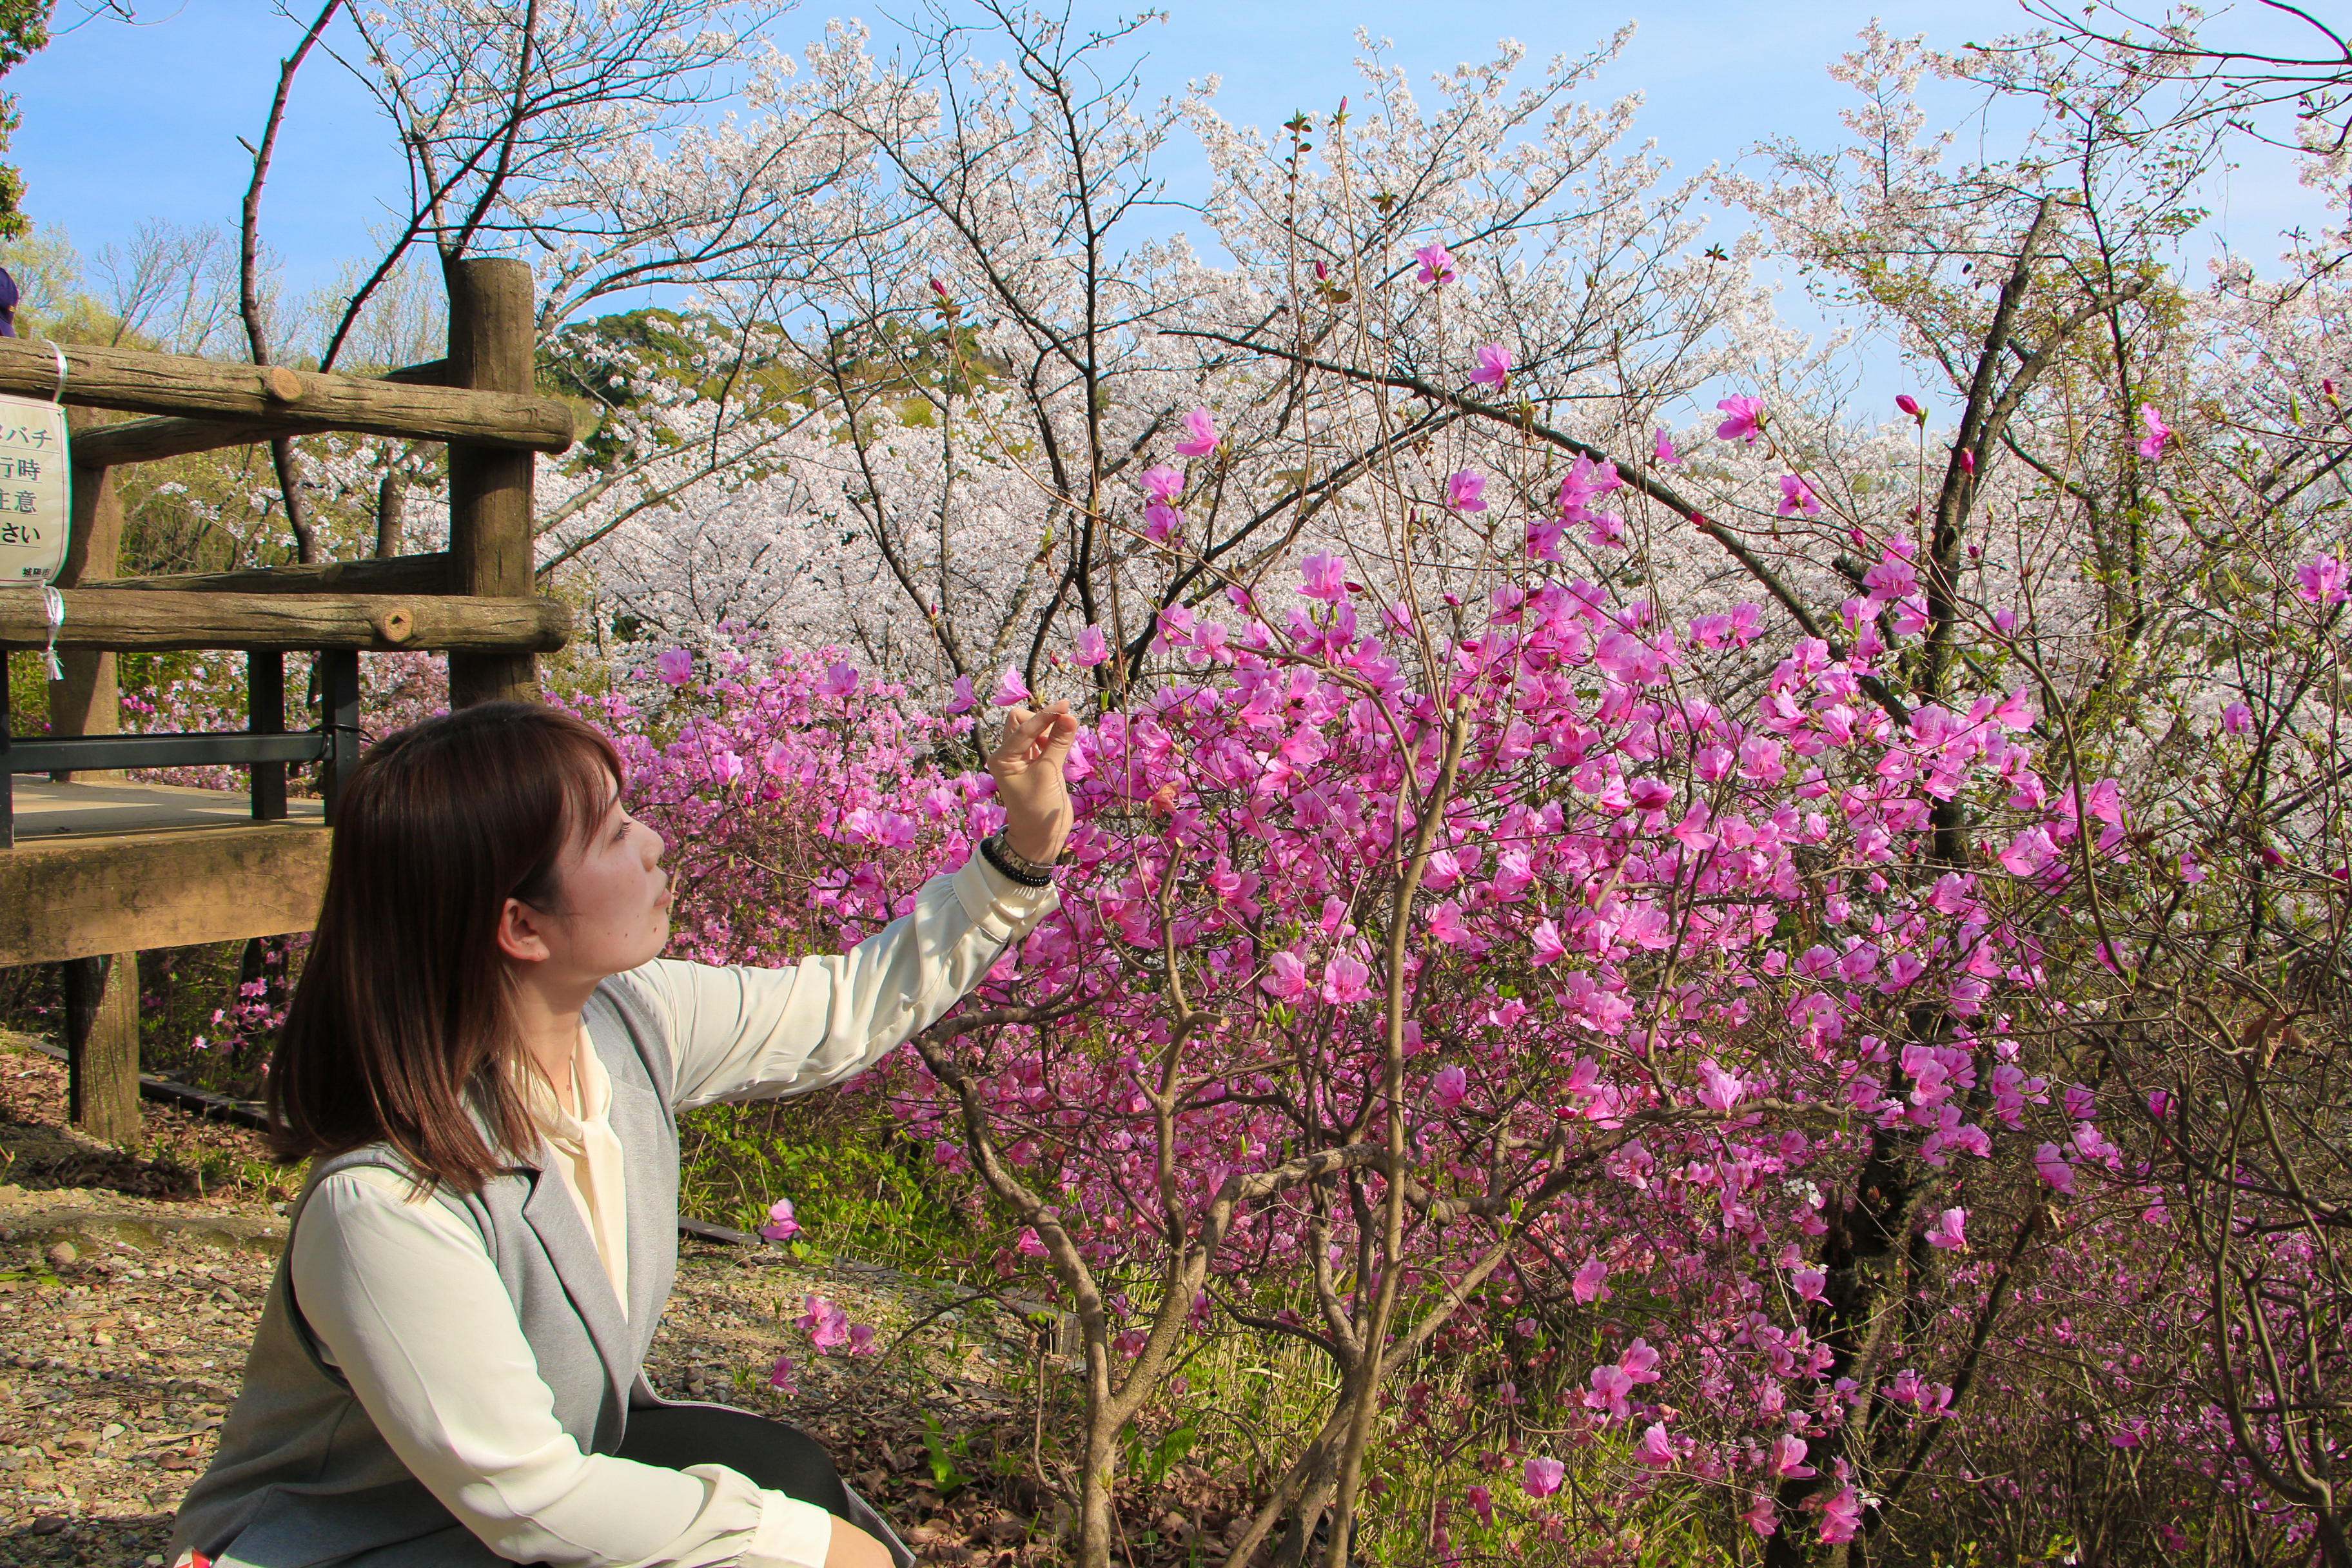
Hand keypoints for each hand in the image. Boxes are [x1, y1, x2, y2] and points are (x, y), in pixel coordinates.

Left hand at [989, 699, 1077, 865]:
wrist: (1040, 837)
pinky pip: (1044, 742)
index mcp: (1003, 757)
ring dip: (1050, 729)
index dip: (1045, 716)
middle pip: (1023, 722)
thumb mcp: (1049, 774)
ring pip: (1035, 730)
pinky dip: (1054, 739)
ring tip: (1065, 742)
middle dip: (1042, 720)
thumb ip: (1059, 743)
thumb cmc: (1038, 808)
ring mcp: (1023, 759)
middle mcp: (1009, 755)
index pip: (1023, 726)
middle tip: (1063, 728)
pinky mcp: (1037, 764)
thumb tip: (1069, 716)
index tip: (1066, 707)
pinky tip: (1064, 747)